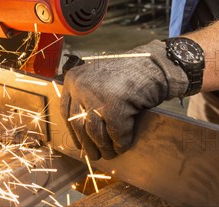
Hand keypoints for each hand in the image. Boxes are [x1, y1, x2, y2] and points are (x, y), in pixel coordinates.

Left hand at [61, 40, 187, 159]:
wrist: (153, 64)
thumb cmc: (128, 73)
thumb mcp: (98, 80)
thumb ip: (86, 98)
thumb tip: (82, 130)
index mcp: (73, 79)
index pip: (65, 111)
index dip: (73, 131)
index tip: (79, 143)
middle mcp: (80, 86)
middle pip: (78, 124)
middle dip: (88, 144)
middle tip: (95, 154)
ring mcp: (97, 96)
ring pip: (96, 133)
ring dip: (104, 147)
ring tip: (110, 153)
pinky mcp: (115, 107)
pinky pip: (117, 134)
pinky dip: (121, 143)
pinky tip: (124, 145)